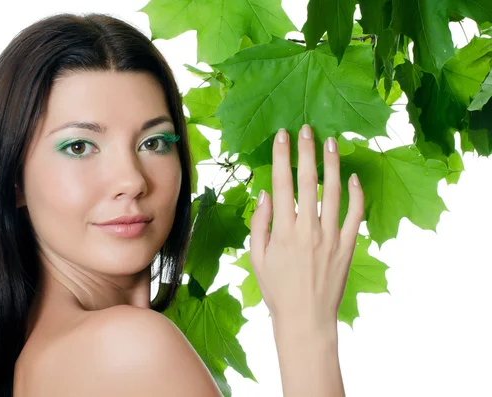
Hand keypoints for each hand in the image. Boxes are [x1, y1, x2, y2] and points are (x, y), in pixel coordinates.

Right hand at [249, 124, 363, 329]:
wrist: (305, 317)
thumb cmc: (277, 289)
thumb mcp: (256, 258)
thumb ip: (260, 224)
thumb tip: (265, 193)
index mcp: (283, 230)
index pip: (282, 183)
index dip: (282, 155)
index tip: (283, 135)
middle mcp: (308, 229)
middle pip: (308, 181)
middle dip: (307, 150)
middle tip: (307, 128)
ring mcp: (331, 236)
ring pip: (334, 192)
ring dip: (332, 164)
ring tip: (331, 142)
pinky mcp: (349, 246)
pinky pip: (356, 215)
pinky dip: (357, 195)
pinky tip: (353, 177)